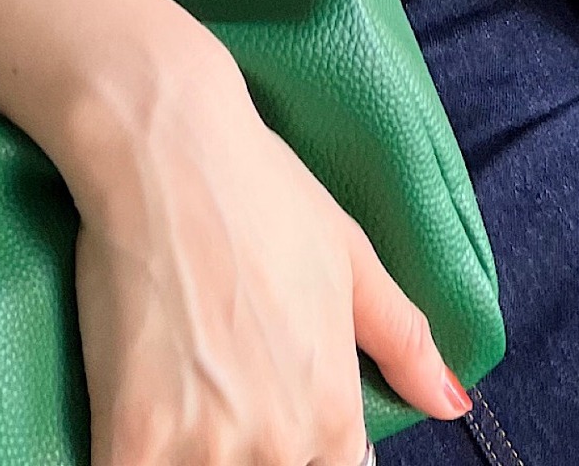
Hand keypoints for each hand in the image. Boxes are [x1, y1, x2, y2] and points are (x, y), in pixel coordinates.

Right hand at [0, 0, 472, 462]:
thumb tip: (452, 402)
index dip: (300, 458)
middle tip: (210, 396)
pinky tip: (126, 430)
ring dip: (184, 454)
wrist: (163, 143)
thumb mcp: (347, 253)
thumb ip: (403, 340)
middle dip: (238, 453)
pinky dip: (130, 458)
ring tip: (173, 400)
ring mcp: (203, 445)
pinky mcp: (130, 434)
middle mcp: (278, 443)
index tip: (262, 425)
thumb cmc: (256, 186)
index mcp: (333, 415)